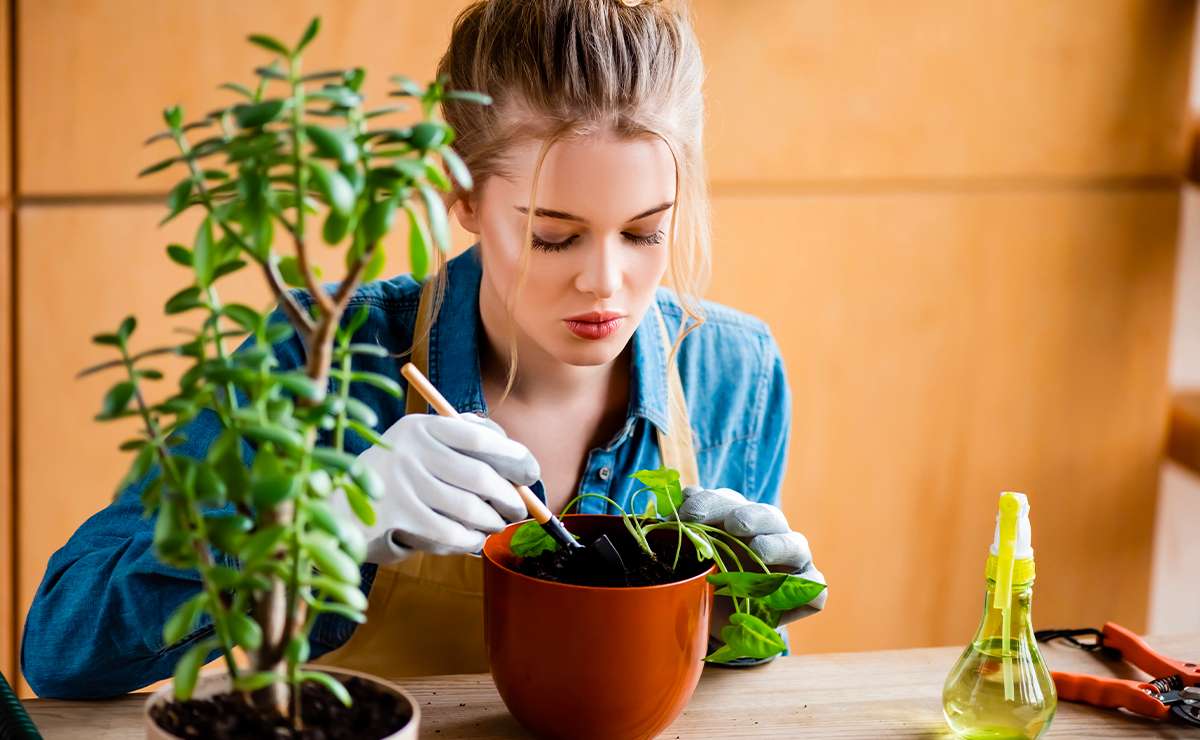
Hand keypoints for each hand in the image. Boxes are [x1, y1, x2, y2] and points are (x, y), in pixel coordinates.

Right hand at [332, 413, 535, 563]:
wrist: (340, 506)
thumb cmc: (399, 475)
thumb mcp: (423, 446)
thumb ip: (464, 441)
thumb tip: (520, 460)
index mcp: (421, 427)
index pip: (479, 437)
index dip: (513, 455)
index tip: (531, 471)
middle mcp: (410, 450)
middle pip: (480, 476)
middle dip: (510, 497)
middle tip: (520, 509)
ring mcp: (401, 483)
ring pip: (469, 508)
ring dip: (492, 521)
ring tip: (497, 524)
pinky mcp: (396, 516)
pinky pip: (450, 532)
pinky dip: (470, 539)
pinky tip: (474, 538)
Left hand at [677, 486, 826, 624]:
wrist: (718, 622)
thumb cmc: (705, 579)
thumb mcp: (689, 555)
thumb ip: (687, 528)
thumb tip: (685, 495)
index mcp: (738, 517)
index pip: (728, 500)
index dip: (709, 504)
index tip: (686, 517)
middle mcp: (769, 534)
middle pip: (767, 515)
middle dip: (749, 516)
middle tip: (732, 523)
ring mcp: (791, 562)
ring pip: (795, 544)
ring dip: (778, 545)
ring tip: (758, 550)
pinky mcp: (805, 592)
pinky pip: (816, 589)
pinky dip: (809, 589)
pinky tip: (791, 591)